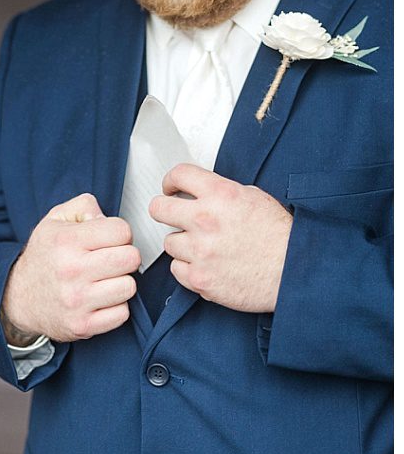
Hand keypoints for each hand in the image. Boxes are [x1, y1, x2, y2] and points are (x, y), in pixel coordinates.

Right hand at [1, 193, 141, 343]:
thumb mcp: (55, 220)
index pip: (122, 231)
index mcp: (66, 240)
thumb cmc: (44, 257)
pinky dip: (115, 307)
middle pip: (131, 258)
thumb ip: (84, 206)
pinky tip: (100, 299)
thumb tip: (107, 218)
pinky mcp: (82, 325)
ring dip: (121, 283)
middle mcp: (71, 270)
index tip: (109, 239)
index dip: (119, 233)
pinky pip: (122, 313)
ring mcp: (77, 300)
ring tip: (104, 280)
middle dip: (125, 256)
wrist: (18, 297)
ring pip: (129, 287)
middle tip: (110, 259)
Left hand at [151, 163, 292, 313]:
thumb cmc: (281, 237)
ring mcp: (200, 251)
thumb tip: (200, 192)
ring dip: (183, 244)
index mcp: (221, 195)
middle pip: (158, 208)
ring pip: (169, 242)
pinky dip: (188, 268)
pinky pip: (176, 269)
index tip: (170, 188)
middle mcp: (206, 220)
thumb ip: (222, 192)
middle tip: (174, 216)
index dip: (171, 180)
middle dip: (165, 210)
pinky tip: (206, 265)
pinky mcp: (200, 278)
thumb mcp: (255, 198)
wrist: (296, 273)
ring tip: (205, 248)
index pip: (179, 174)